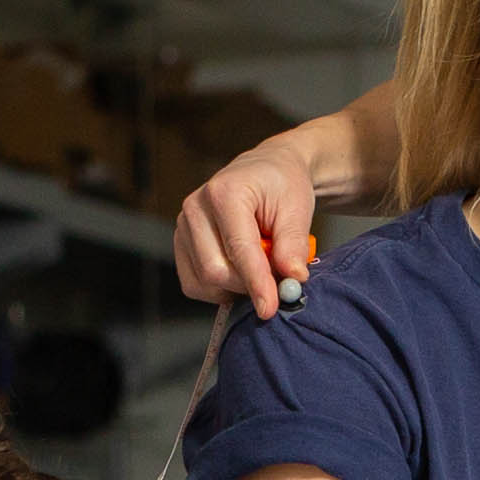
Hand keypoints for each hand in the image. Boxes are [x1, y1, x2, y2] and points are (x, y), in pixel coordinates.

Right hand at [173, 131, 324, 312]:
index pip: (238, 249)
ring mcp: (183, 227)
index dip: (256, 282)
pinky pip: (194, 285)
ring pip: (203, 282)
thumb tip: (293, 279)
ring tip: (260, 269)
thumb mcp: (298, 208)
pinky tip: (241, 272)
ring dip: (236, 288)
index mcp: (224, 192)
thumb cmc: (282, 186)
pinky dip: (220, 289)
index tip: (270, 307)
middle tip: (276, 279)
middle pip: (215, 271)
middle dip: (248, 285)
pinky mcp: (180, 245)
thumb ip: (294, 245)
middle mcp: (195, 208)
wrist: (265, 171)